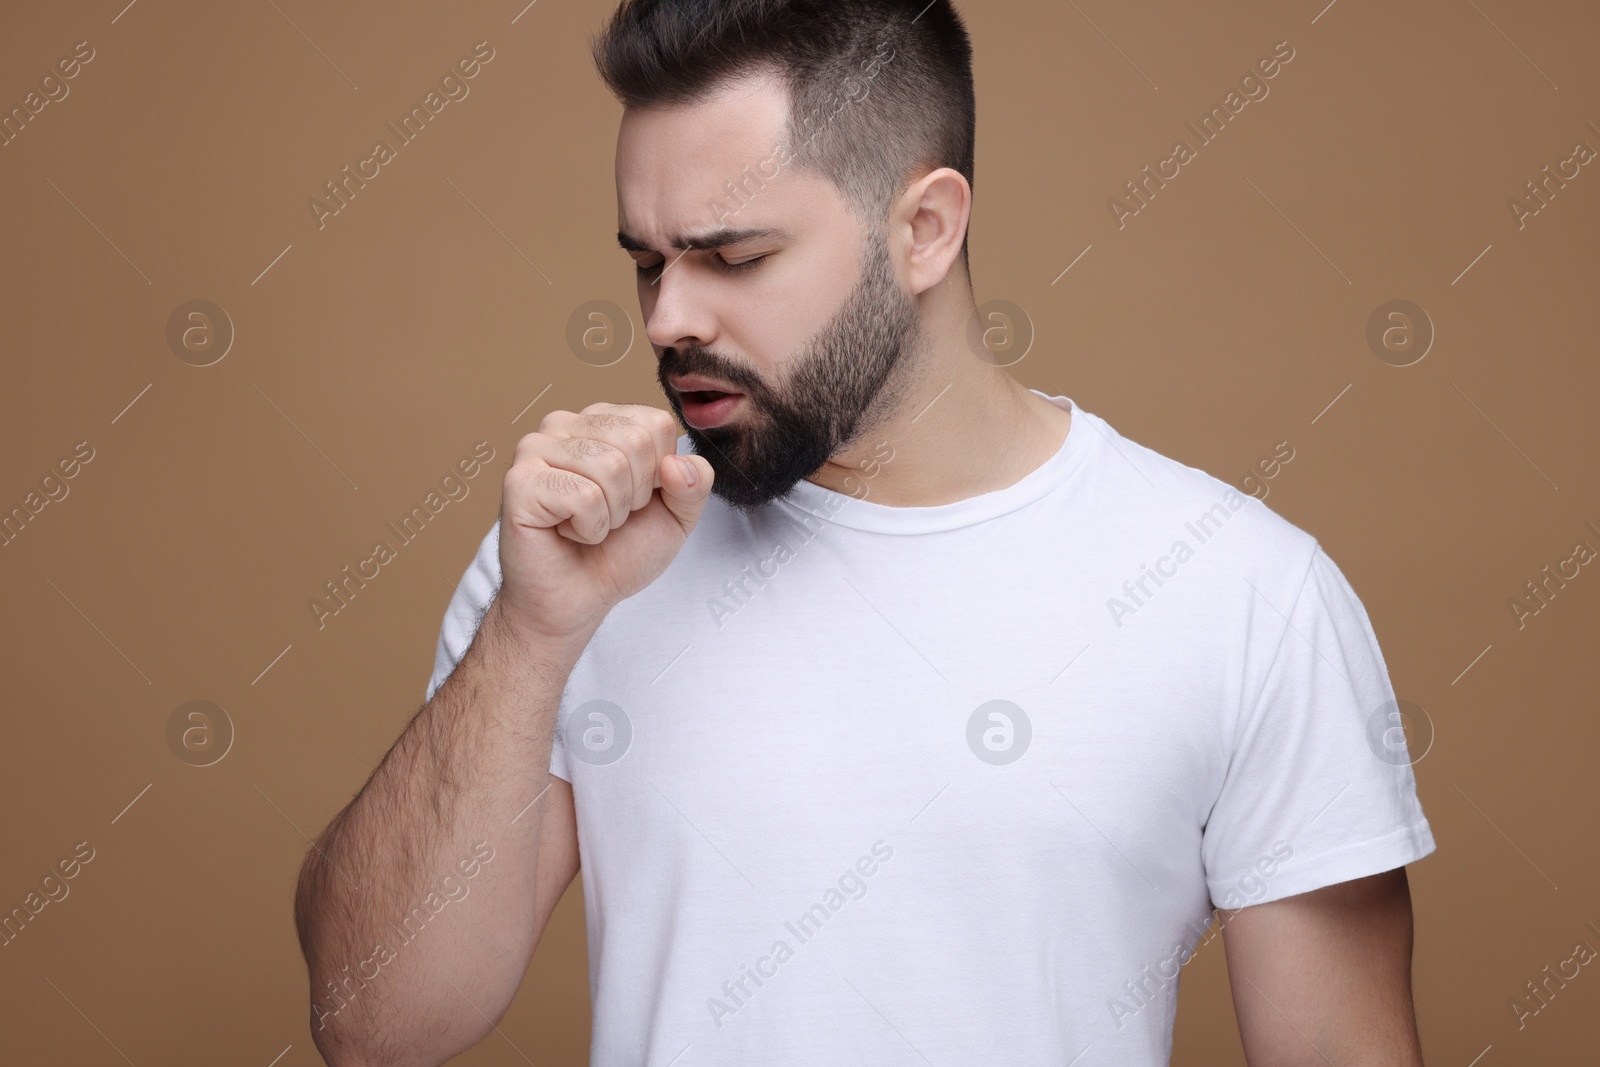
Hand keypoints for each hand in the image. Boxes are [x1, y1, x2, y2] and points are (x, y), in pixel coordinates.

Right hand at [493, 403, 712, 647]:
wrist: (578, 598)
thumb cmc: (620, 552)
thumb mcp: (677, 516)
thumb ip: (696, 484)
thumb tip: (678, 463)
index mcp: (601, 421)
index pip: (657, 423)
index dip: (660, 474)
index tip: (635, 499)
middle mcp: (564, 424)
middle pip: (636, 441)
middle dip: (636, 495)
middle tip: (609, 515)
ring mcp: (536, 448)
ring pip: (610, 466)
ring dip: (612, 514)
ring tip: (587, 524)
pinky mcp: (519, 481)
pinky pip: (583, 496)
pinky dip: (588, 528)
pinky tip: (567, 532)